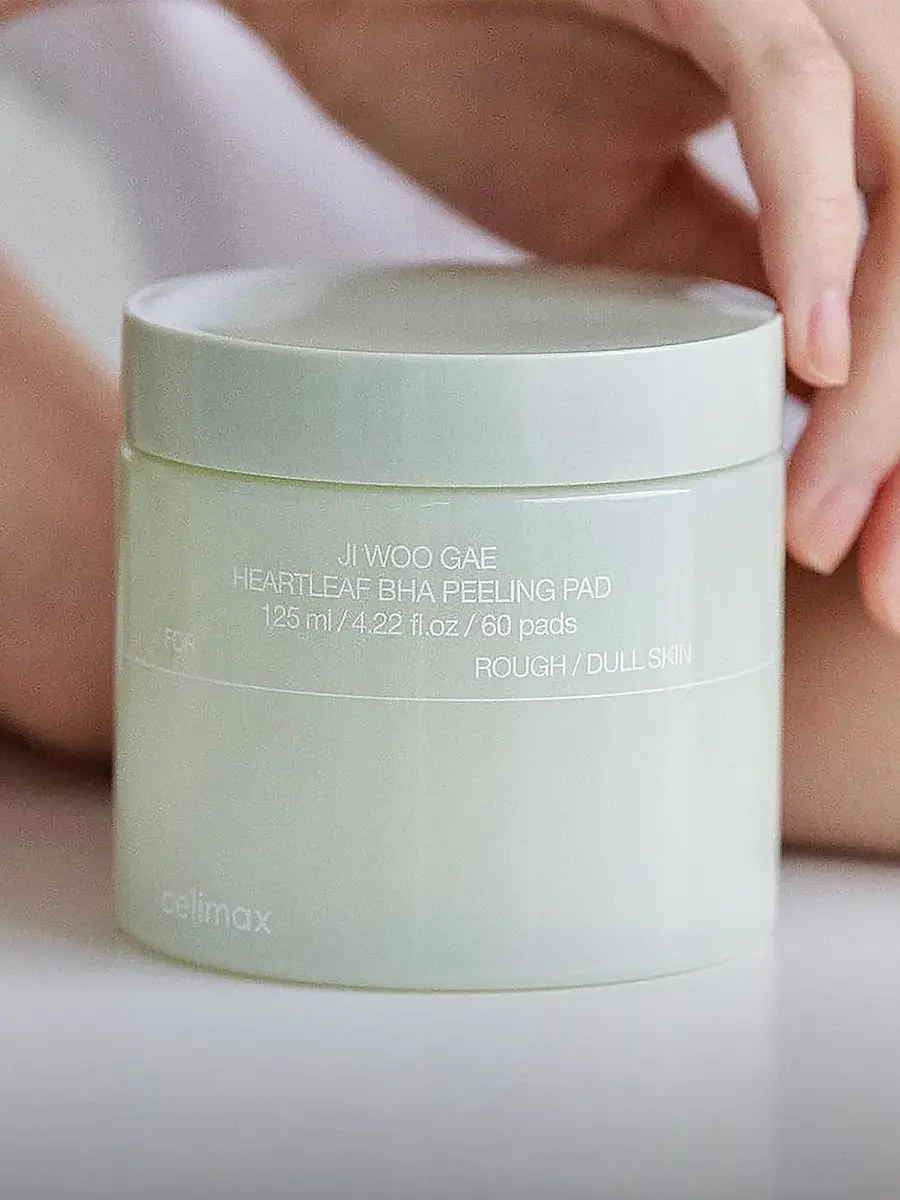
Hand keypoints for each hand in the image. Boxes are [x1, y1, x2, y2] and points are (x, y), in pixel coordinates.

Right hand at [224, 0, 899, 631]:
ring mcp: (779, 7)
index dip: (898, 437)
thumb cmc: (465, 70)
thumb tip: (788, 396)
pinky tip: (809, 360)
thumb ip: (716, 284)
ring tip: (819, 512)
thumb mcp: (617, 215)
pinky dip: (813, 231)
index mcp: (819, 121)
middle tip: (870, 577)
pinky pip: (786, 98)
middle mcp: (832, 58)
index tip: (868, 556)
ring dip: (884, 379)